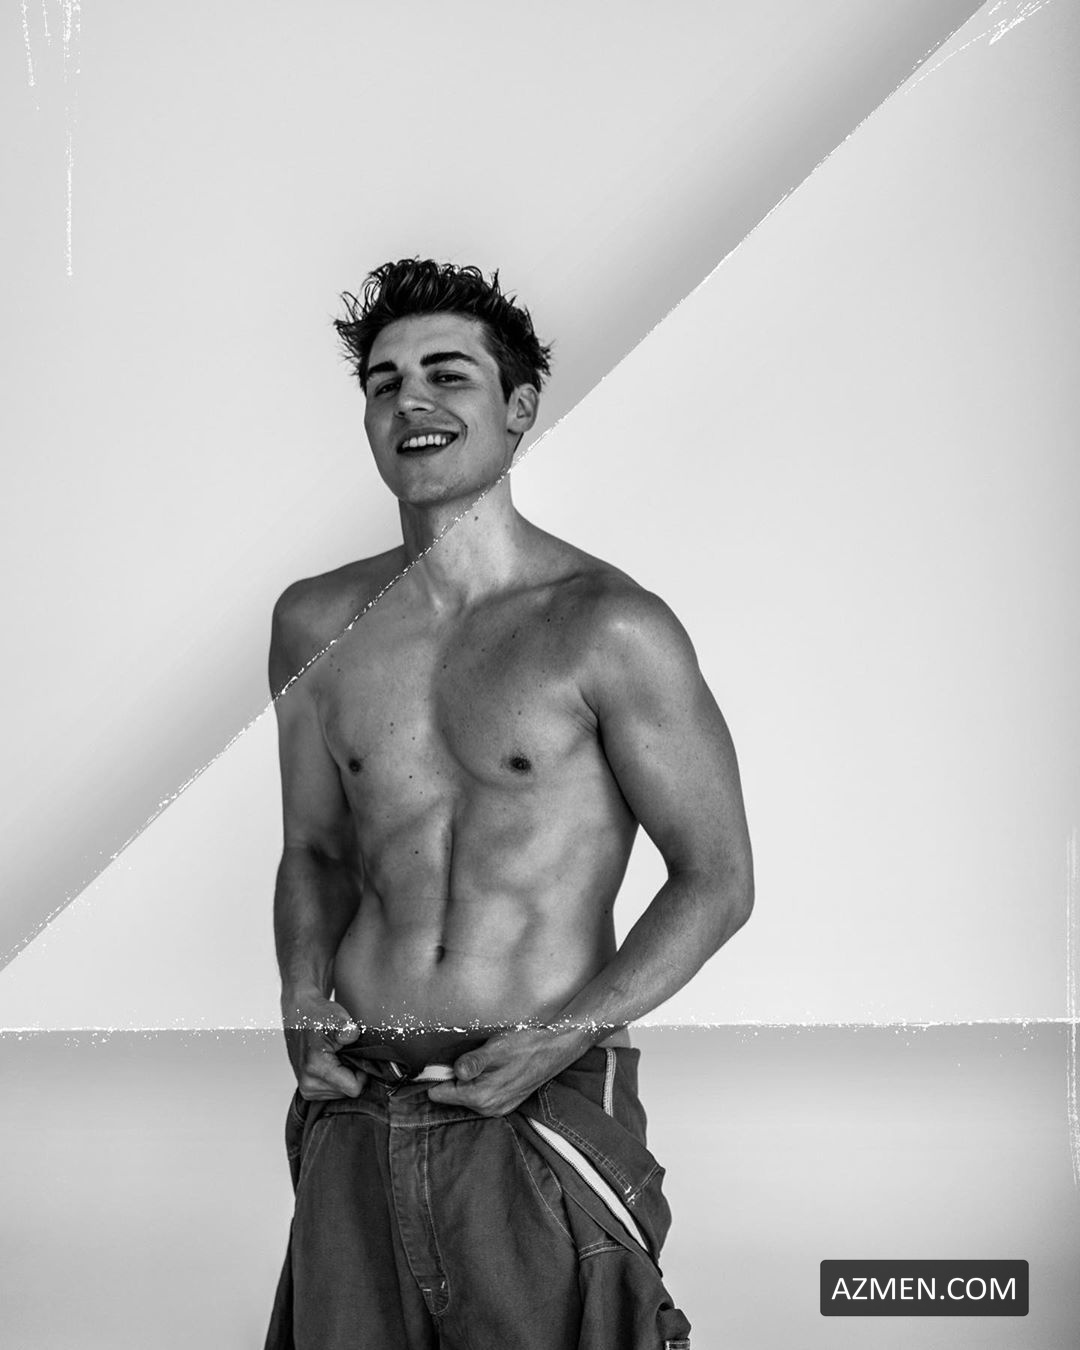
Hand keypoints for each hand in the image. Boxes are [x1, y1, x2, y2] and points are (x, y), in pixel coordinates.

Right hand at [281, 990, 366, 1099]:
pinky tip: (333, 1063)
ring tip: (338, 1056)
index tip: (359, 1056)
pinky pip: (333, 1092)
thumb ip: (345, 1029)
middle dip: (352, 1073)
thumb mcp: (335, 1017)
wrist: (299, 1015)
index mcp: (316, 1067)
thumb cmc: (318, 1015)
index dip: (363, 1073)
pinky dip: (337, 1079)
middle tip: (346, 1053)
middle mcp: (309, 1083)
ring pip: (341, 1094)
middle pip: (348, 1092)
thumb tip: (353, 1035)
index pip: (354, 1088)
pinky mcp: (307, 1090)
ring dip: (344, 1076)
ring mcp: (307, 1089)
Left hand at [425, 1024, 591, 1116]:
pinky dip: (481, 1081)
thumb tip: (453, 1071)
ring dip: (469, 1078)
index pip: (439, 1094)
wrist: (557, 1047)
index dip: (435, 1075)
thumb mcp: (497, 1047)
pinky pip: (481, 1095)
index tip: (440, 1060)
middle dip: (454, 1076)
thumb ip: (473, 1062)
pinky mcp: (505, 1103)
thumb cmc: (527, 1043)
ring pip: (466, 1094)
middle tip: (468, 1054)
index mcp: (481, 1097)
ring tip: (484, 1058)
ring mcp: (498, 1108)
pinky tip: (494, 1066)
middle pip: (452, 1094)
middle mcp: (488, 1108)